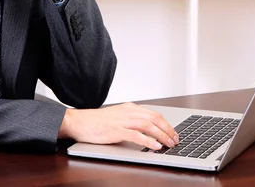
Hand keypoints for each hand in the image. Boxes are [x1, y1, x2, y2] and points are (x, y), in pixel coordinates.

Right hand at [58, 102, 179, 150]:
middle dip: (168, 129)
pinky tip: (155, 146)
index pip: (153, 113)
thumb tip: (147, 129)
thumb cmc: (96, 122)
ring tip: (169, 143)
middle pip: (154, 118)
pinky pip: (136, 135)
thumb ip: (130, 119)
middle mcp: (127, 112)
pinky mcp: (116, 130)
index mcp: (129, 108)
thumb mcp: (117, 116)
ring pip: (148, 125)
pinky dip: (148, 141)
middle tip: (175, 139)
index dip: (166, 124)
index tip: (173, 133)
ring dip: (161, 135)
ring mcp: (121, 121)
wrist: (79, 122)